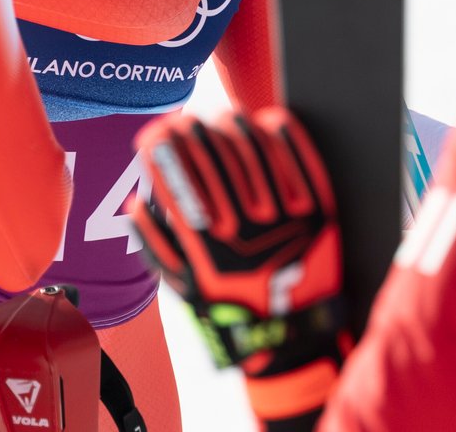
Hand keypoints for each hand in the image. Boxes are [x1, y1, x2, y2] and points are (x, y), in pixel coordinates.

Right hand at [132, 108, 344, 428]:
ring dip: (235, 126)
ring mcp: (283, 215)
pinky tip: (270, 122)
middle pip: (213, 154)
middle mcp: (242, 226)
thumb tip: (136, 203)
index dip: (162, 146)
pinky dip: (284, 135)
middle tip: (187, 119)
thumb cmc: (230, 311)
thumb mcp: (182, 288)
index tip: (156, 131)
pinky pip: (300, 158)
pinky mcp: (319, 211)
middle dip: (194, 129)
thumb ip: (155, 245)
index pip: (176, 176)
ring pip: (254, 149)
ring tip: (225, 117)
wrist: (291, 338)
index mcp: (204, 245)